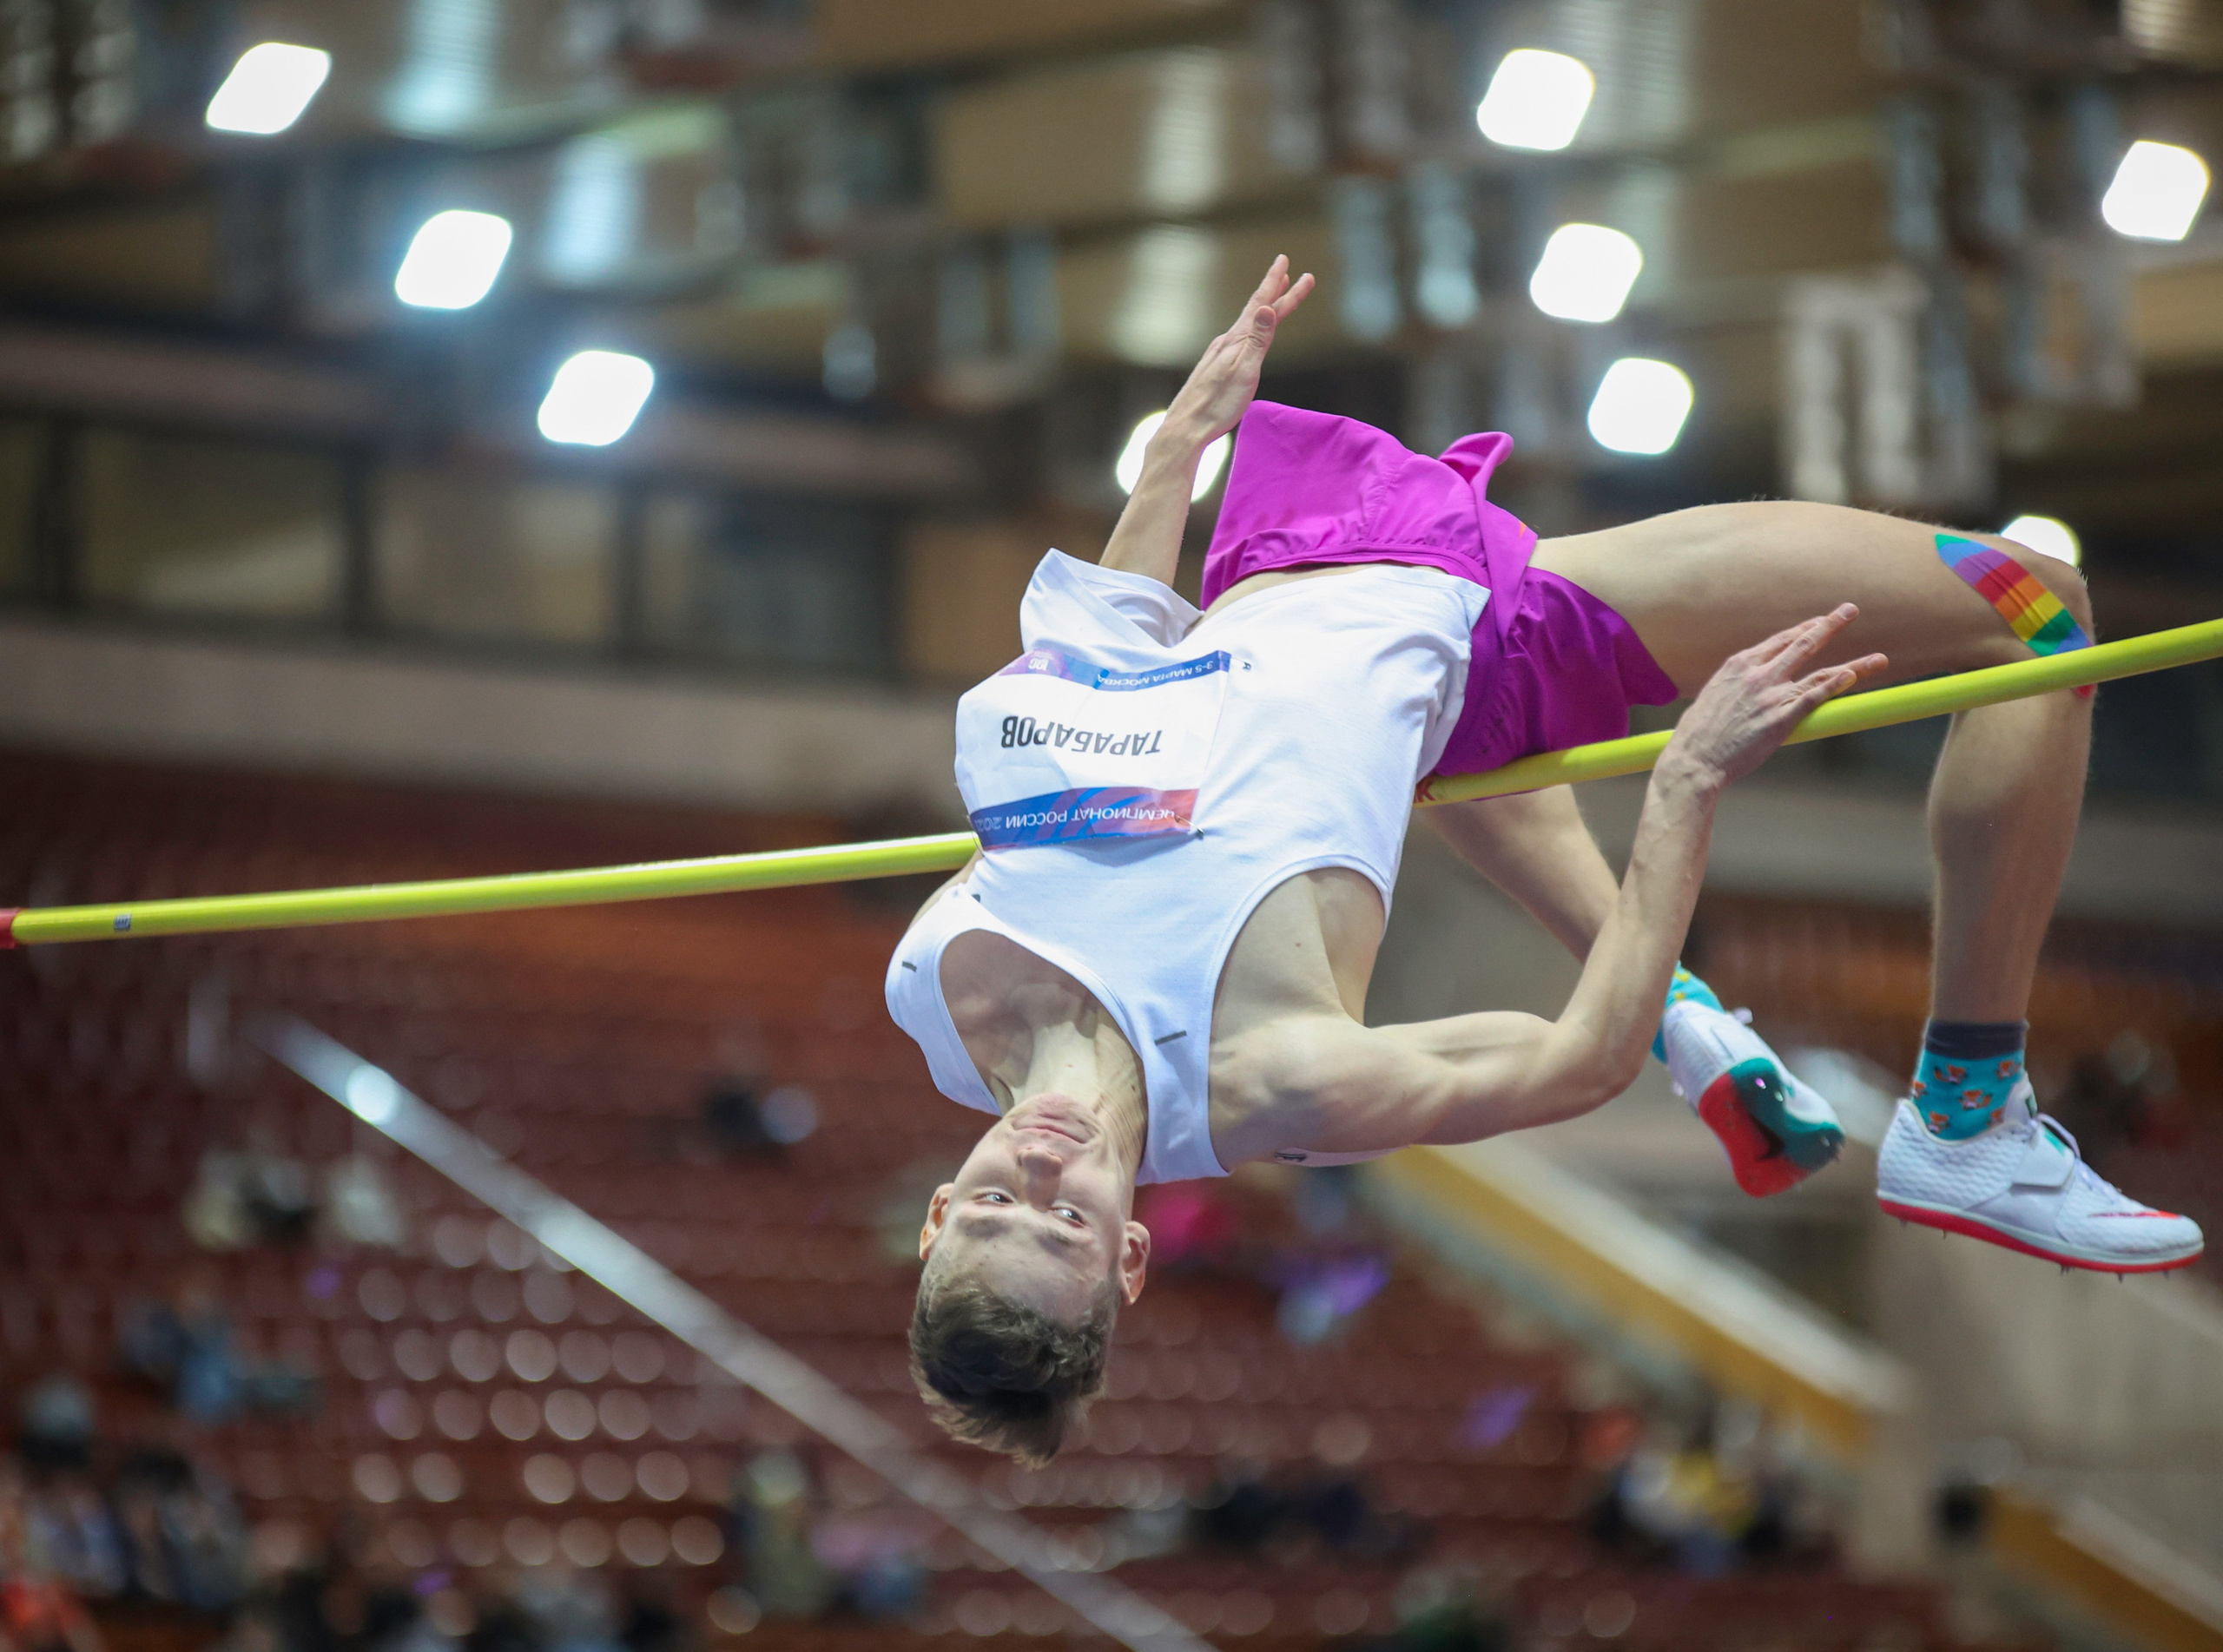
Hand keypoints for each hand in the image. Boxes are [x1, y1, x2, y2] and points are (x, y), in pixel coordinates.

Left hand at [1156, 256, 1314, 454]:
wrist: (1185, 428)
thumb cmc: (1217, 406)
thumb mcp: (1244, 373)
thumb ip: (1257, 340)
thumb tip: (1267, 308)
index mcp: (1236, 341)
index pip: (1261, 305)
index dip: (1276, 283)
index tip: (1286, 261)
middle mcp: (1227, 342)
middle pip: (1255, 310)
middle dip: (1275, 290)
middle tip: (1288, 270)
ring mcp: (1219, 355)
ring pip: (1247, 324)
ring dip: (1263, 307)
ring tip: (1272, 297)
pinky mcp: (1215, 368)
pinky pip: (1239, 339)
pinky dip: (1251, 328)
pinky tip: (1248, 335)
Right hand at [1663, 606, 1886, 789]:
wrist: (1693, 759)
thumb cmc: (1698, 734)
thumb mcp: (1713, 696)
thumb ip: (1735, 686)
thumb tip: (1745, 690)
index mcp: (1738, 665)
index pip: (1780, 640)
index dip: (1804, 629)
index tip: (1820, 622)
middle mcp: (1758, 674)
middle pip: (1803, 643)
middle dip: (1830, 625)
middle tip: (1850, 610)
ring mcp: (1771, 695)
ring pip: (1821, 672)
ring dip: (1854, 665)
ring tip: (1878, 659)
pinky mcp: (1781, 718)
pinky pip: (1815, 698)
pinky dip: (1836, 686)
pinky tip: (1853, 677)